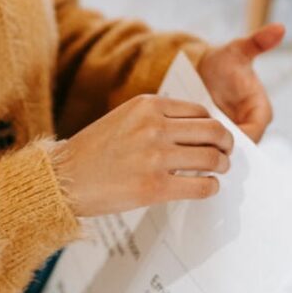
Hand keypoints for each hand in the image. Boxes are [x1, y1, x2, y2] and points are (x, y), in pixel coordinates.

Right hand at [54, 95, 234, 216]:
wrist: (64, 178)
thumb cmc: (94, 151)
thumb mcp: (125, 117)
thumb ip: (157, 118)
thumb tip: (196, 129)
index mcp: (148, 105)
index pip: (200, 110)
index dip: (214, 124)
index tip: (215, 136)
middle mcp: (154, 126)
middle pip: (213, 131)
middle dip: (226, 143)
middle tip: (226, 152)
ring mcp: (156, 157)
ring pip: (211, 157)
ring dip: (222, 165)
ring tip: (219, 170)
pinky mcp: (155, 187)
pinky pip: (201, 185)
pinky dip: (211, 187)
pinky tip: (207, 187)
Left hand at [196, 22, 285, 143]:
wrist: (205, 70)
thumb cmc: (225, 60)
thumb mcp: (237, 50)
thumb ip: (257, 42)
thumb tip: (280, 27)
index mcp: (260, 111)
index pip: (253, 133)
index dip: (236, 138)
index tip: (215, 134)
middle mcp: (250, 127)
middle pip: (239, 148)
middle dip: (220, 147)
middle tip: (197, 143)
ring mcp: (233, 136)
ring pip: (224, 153)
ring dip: (208, 152)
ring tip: (188, 146)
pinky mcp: (218, 141)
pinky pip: (212, 152)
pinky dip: (201, 152)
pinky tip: (185, 151)